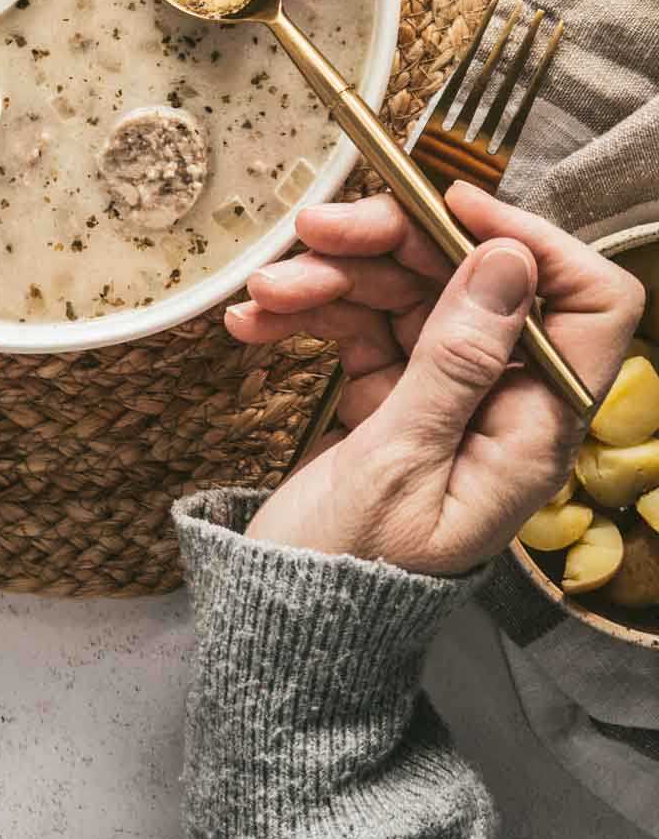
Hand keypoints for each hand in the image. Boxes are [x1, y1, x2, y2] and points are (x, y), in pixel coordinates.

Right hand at [224, 182, 643, 574]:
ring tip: (263, 294)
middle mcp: (498, 399)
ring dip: (327, 276)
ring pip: (403, 288)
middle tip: (314, 230)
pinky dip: (305, 312)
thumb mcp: (399, 463)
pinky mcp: (389, 393)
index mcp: (532, 426)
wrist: (283, 634)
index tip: (448, 205)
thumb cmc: (347, 572)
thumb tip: (510, 261)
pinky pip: (357, 321)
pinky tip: (253, 322)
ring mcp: (442, 392)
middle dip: (389, 244)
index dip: (529, 240)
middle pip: (470, 277)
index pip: (584, 305)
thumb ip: (456, 360)